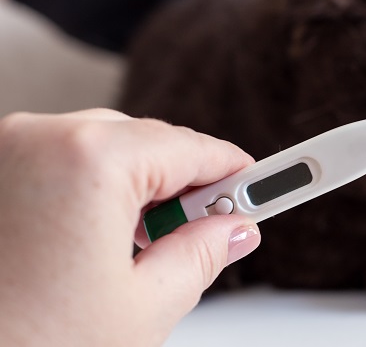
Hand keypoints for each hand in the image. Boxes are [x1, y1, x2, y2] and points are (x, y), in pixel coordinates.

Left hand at [0, 109, 259, 345]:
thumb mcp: (145, 307)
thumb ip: (204, 253)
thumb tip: (235, 230)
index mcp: (88, 160)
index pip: (191, 146)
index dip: (235, 171)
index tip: (260, 185)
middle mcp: (37, 138)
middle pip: (145, 143)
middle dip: (185, 185)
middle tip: (211, 230)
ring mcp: (2, 152)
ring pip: (100, 151)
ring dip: (136, 190)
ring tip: (145, 251)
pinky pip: (57, 163)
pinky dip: (90, 193)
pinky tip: (97, 243)